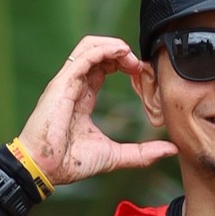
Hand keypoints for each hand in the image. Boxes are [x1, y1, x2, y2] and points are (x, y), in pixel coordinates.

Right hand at [14, 35, 172, 186]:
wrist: (44, 169)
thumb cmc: (70, 162)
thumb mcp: (114, 156)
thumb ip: (141, 152)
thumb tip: (170, 150)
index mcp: (83, 97)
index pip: (103, 68)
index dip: (124, 65)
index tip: (143, 75)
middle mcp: (75, 85)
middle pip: (98, 52)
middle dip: (122, 53)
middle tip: (140, 66)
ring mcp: (67, 82)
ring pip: (90, 46)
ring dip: (114, 46)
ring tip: (131, 57)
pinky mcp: (63, 82)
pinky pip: (84, 55)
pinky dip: (105, 49)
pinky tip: (122, 54)